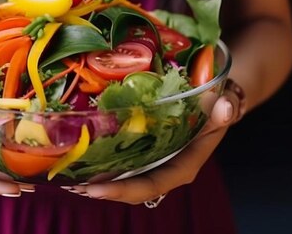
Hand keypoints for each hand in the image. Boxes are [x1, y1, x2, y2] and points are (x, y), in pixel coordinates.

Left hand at [70, 88, 244, 204]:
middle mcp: (164, 167)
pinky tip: (78, 156)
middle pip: (130, 186)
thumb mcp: (224, 106)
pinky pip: (120, 158)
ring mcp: (152, 159)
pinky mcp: (143, 148)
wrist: (217, 101)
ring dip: (96, 177)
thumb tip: (224, 106)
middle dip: (102, 188)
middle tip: (71, 185)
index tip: (96, 190)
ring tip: (67, 176)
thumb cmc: (218, 106)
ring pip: (122, 175)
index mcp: (183, 165)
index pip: (151, 184)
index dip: (124, 190)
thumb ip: (225, 110)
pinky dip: (100, 160)